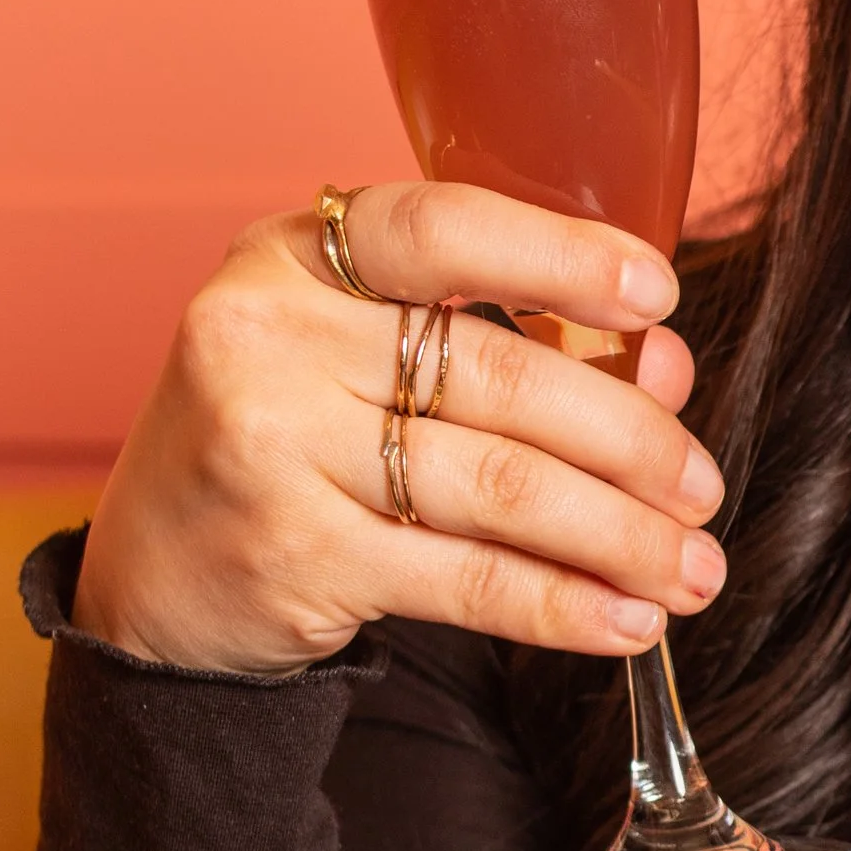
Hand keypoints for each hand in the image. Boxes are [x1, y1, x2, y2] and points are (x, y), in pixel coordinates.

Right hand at [72, 182, 728, 676]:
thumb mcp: (358, 357)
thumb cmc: (287, 440)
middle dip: (629, 441)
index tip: (661, 298)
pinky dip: (560, 604)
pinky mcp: (290, 552)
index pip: (444, 229)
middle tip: (700, 486)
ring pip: (498, 486)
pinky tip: (626, 621)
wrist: (150, 576)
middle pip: (499, 378)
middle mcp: (268, 335)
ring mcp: (268, 445)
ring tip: (691, 567)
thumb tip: (664, 369)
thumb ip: (500, 342)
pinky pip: (464, 579)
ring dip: (619, 536)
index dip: (563, 258)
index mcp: (294, 255)